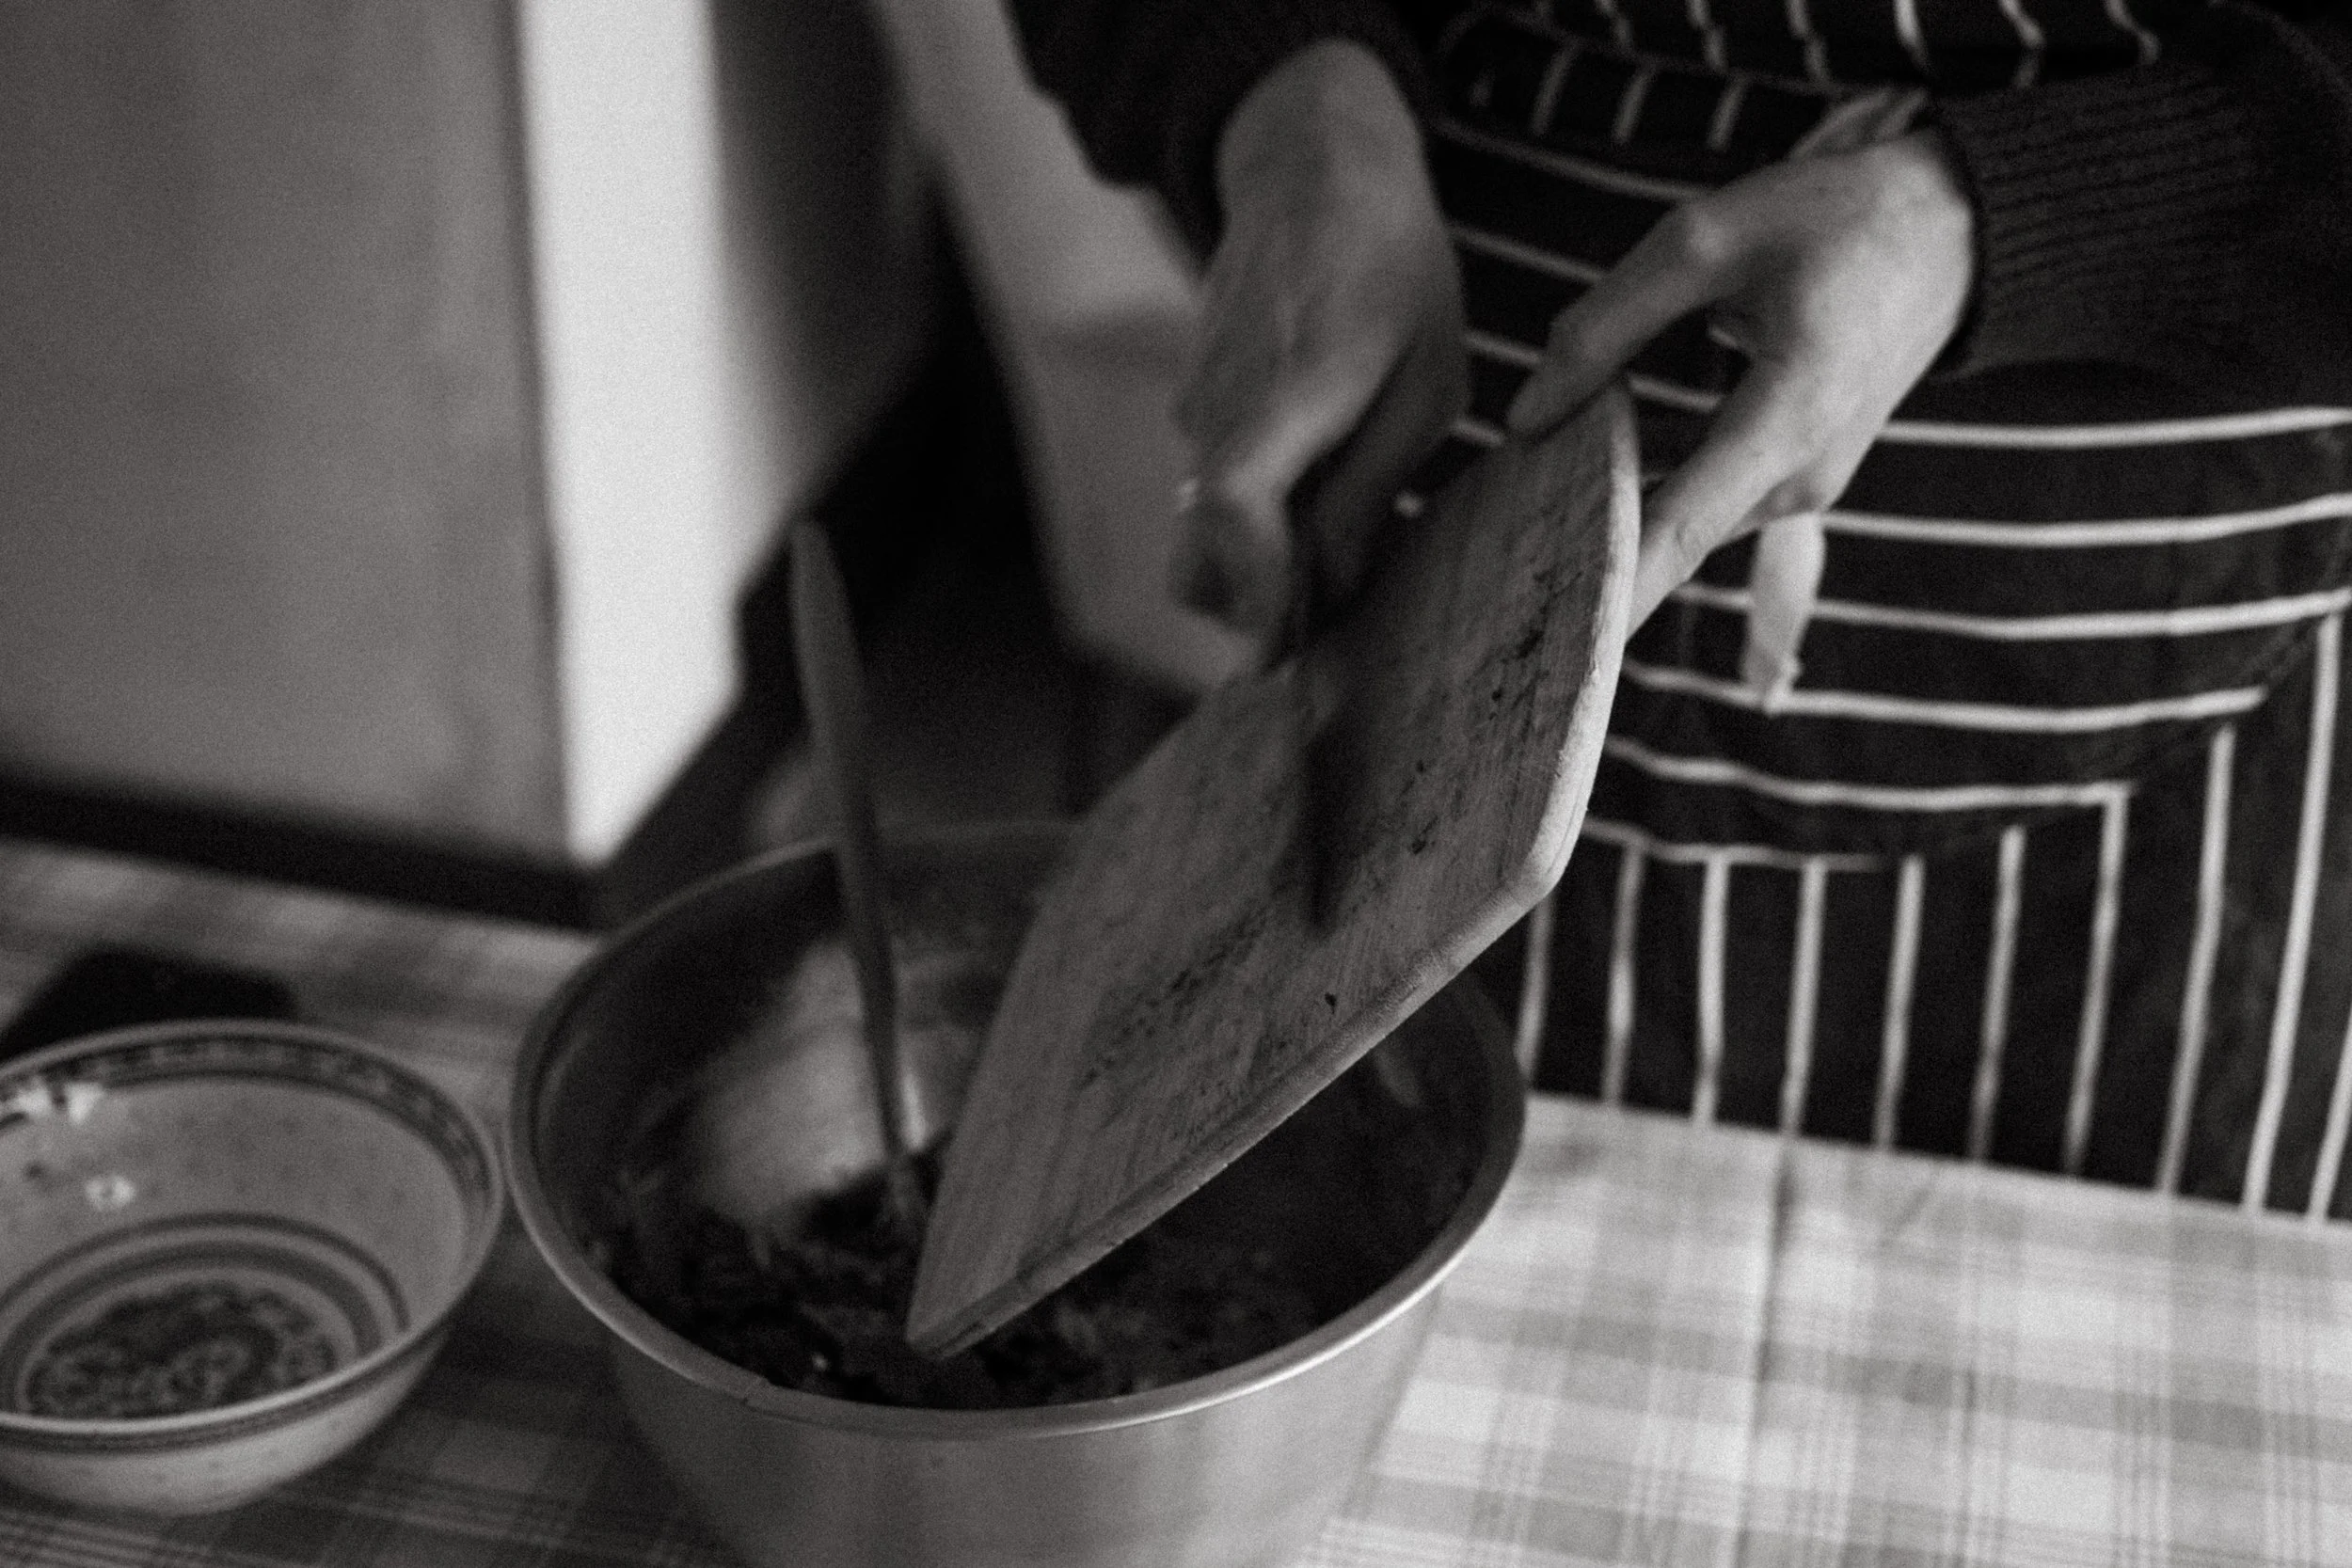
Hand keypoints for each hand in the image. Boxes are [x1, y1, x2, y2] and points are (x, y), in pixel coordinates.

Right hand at [1173, 41, 1467, 653]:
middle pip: (1196, 561)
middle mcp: (1215, 413)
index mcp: (1285, 397)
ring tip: (1338, 558)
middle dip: (1249, 612)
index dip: (1259, 597)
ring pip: (1202, 535)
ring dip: (1258, 567)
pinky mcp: (1194, 409)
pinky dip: (1256, 520)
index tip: (1289, 659)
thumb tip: (1332, 591)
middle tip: (1324, 636)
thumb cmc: (1394, 272)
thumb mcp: (1426, 385)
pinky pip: (1213, 494)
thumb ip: (1370, 490)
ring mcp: (1193, 412)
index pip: (1237, 517)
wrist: (1313, 174)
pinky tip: (1318, 500)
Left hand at [1507, 129, 1973, 629]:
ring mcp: (1805, 485)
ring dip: (1605, 517)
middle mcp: (1801, 476)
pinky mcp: (1797, 476)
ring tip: (1507, 514)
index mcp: (1789, 417)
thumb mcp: (1709, 239)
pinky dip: (1642, 491)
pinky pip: (1704, 500)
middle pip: (1667, 539)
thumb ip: (1606, 325)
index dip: (1606, 593)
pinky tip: (1574, 468)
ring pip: (1682, 523)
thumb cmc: (1839, 218)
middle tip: (1476, 569)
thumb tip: (1525, 416)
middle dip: (1578, 551)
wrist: (1956, 229)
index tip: (1538, 643)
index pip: (1677, 531)